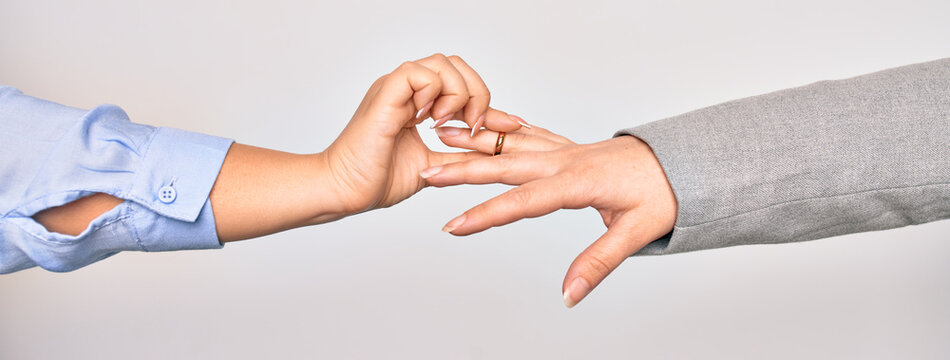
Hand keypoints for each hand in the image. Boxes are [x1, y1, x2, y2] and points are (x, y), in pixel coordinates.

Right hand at [208, 54, 527, 241]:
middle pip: (456, 64)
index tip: (511, 126)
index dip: (488, 102)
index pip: (461, 84)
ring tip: (450, 124)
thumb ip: (458, 156)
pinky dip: (434, 92)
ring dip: (458, 93)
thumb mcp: (433, 166)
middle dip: (478, 93)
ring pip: (442, 63)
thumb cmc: (375, 179)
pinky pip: (417, 72)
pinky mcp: (385, 94)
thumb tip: (490, 154)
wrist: (344, 191)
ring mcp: (395, 90)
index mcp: (416, 103)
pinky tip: (431, 121)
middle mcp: (406, 91)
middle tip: (477, 125)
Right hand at [422, 125, 677, 307]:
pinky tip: (481, 126)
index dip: (487, 215)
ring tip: (439, 134)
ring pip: (510, 143)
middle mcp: (566, 161)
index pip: (524, 201)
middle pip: (505, 164)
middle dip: (463, 170)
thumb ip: (599, 263)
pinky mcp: (568, 148)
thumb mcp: (638, 231)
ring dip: (474, 140)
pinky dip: (500, 129)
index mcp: (579, 182)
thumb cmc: (665, 191)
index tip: (455, 226)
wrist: (681, 160)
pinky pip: (527, 135)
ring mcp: (565, 150)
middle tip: (427, 173)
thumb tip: (570, 295)